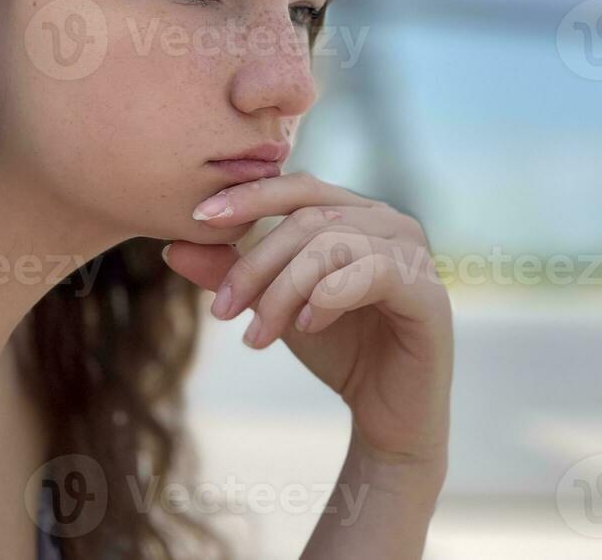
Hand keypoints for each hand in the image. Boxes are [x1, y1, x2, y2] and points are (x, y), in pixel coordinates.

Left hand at [162, 171, 452, 468]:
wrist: (387, 415)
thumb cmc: (337, 349)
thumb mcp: (274, 307)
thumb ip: (232, 275)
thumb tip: (174, 247)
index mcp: (357, 213)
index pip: (299, 186)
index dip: (249, 196)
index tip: (198, 219)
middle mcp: (390, 222)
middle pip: (308, 218)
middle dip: (255, 264)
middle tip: (220, 310)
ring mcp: (414, 253)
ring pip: (332, 245)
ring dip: (282, 291)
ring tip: (257, 336)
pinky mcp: (427, 291)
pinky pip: (371, 272)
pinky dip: (327, 296)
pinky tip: (306, 328)